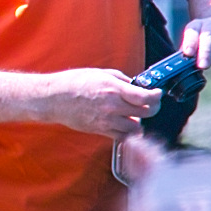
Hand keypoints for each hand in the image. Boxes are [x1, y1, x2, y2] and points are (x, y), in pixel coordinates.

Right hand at [43, 68, 161, 137]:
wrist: (53, 99)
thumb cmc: (73, 83)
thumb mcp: (101, 74)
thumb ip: (122, 80)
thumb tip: (137, 86)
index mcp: (113, 89)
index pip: (145, 97)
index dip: (156, 96)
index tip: (157, 93)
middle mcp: (112, 106)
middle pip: (145, 113)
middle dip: (152, 108)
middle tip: (149, 104)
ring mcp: (106, 120)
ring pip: (136, 128)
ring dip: (139, 122)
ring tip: (134, 116)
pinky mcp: (100, 130)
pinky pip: (121, 137)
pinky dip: (127, 132)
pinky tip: (124, 125)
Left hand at [180, 14, 210, 91]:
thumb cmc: (202, 38)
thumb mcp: (193, 40)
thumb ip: (186, 54)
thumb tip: (176, 72)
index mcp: (197, 25)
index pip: (192, 31)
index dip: (190, 42)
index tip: (187, 54)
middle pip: (209, 37)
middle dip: (206, 52)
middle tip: (202, 67)